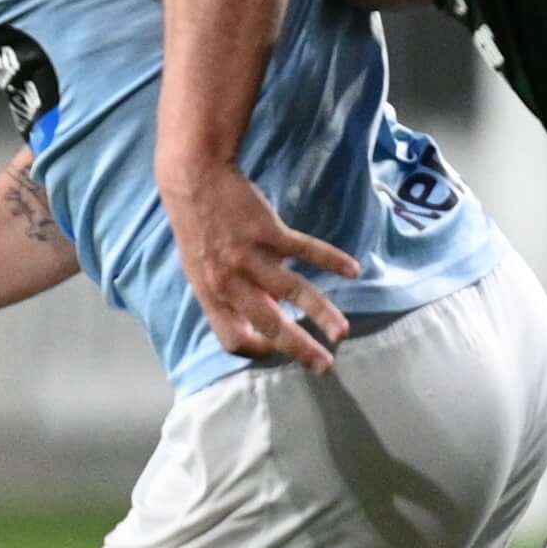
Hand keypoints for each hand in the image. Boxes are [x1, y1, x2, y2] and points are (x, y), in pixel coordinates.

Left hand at [159, 163, 360, 374]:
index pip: (233, 340)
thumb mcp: (202, 271)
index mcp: (211, 295)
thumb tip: (267, 312)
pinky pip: (307, 250)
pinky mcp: (269, 231)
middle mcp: (230, 281)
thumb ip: (230, 295)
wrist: (193, 181)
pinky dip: (332, 260)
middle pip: (269, 325)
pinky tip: (353, 270)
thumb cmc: (197, 229)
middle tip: (324, 365)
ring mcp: (250, 256)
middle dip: (299, 349)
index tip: (276, 348)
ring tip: (342, 332)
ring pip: (293, 292)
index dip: (256, 350)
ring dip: (321, 314)